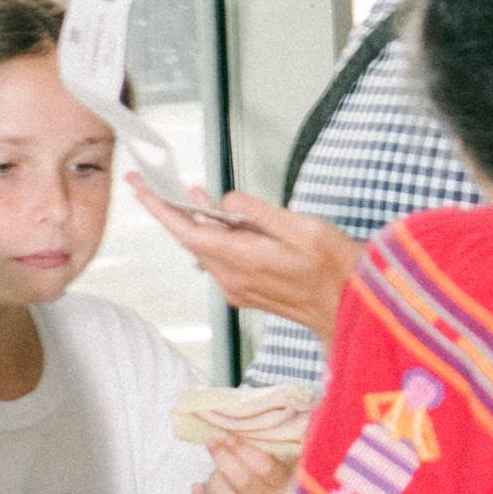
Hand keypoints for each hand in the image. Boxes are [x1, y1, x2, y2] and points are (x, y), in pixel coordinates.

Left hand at [132, 178, 356, 336]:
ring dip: (197, 222)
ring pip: (206, 249)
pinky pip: (221, 260)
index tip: (141, 188)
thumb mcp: (304, 229)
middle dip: (171, 210)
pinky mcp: (248, 292)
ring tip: (192, 195)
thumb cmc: (336, 270)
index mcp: (244, 260)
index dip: (160, 207)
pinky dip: (216, 237)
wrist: (352, 309)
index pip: (188, 231)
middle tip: (152, 184)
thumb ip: (259, 213)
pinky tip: (224, 221)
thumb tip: (227, 200)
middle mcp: (234, 279)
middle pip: (191, 239)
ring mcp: (239, 288)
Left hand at [196, 437, 299, 493]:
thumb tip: (306, 417)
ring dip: (216, 479)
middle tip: (214, 442)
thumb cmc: (292, 489)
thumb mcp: (301, 468)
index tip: (231, 437)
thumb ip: (301, 447)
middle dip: (224, 457)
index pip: (264, 467)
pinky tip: (196, 487)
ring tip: (216, 469)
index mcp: (286, 487)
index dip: (244, 450)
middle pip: (242, 480)